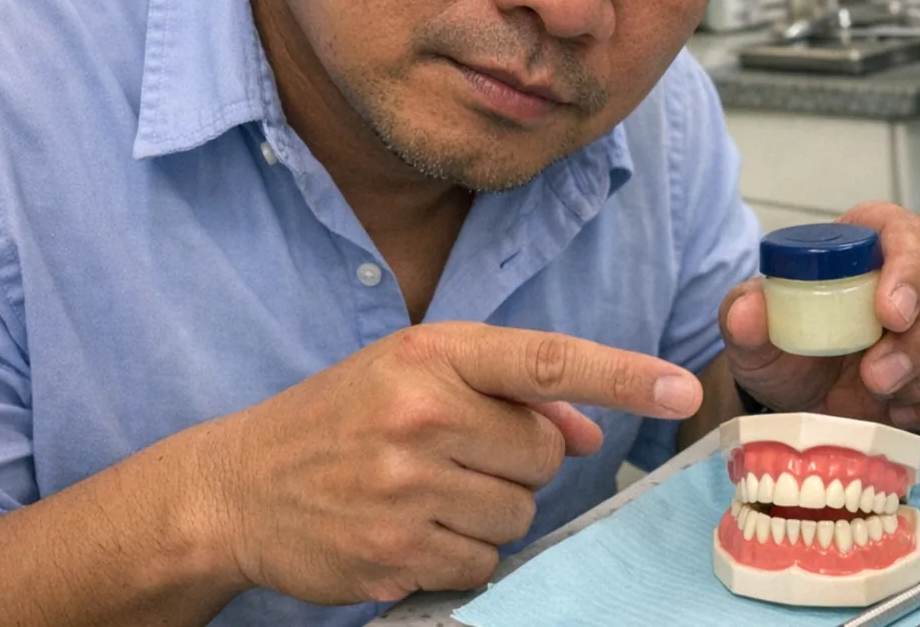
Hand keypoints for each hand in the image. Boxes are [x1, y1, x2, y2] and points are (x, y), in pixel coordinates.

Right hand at [198, 323, 701, 604]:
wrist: (236, 486)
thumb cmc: (341, 419)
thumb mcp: (415, 376)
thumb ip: (508, 393)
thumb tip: (586, 430)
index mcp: (430, 355)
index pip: (545, 361)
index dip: (622, 375)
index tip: (683, 388)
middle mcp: (420, 414)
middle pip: (543, 454)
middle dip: (516, 461)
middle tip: (454, 454)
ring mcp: (406, 489)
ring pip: (519, 515)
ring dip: (490, 511)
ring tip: (426, 491)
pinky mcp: (396, 555)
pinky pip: (484, 563)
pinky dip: (462, 554)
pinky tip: (412, 530)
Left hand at [719, 202, 919, 432]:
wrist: (801, 404)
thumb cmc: (787, 351)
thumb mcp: (756, 336)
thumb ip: (745, 317)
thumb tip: (747, 311)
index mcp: (871, 246)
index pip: (910, 232)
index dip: (910, 267)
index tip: (889, 314)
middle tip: (878, 376)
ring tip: (882, 399)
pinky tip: (904, 416)